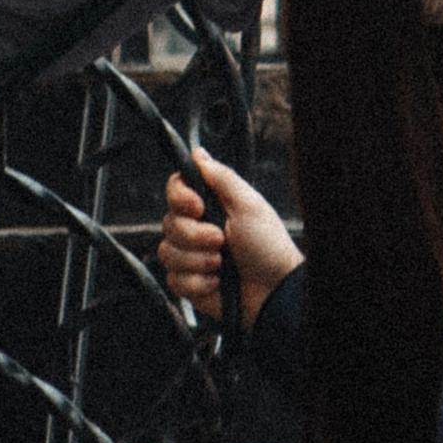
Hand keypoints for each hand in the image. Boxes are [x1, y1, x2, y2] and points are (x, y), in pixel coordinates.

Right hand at [158, 150, 301, 331]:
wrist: (274, 290)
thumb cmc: (268, 245)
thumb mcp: (249, 205)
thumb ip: (222, 177)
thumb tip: (198, 153)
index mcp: (209, 205)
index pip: (175, 189)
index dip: (180, 198)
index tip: (197, 207)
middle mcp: (195, 228)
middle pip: (168, 222)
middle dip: (195, 235)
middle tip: (221, 241)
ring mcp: (189, 255)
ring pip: (167, 252)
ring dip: (197, 260)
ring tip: (222, 265)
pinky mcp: (187, 282)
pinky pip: (173, 279)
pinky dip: (197, 282)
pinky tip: (217, 283)